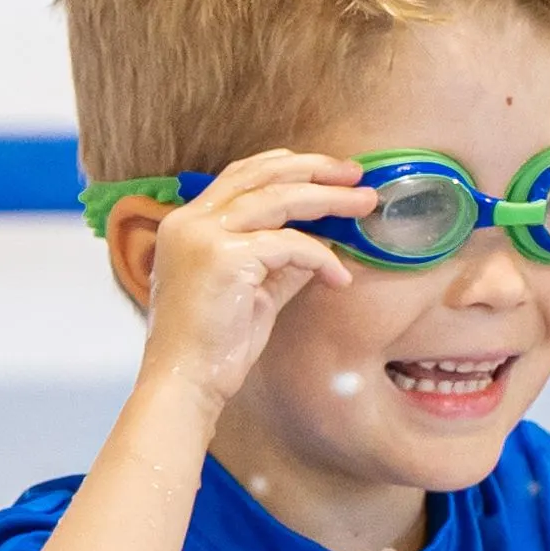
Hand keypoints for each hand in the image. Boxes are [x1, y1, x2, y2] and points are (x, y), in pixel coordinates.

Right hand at [124, 152, 362, 414]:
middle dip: (314, 169)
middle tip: (356, 174)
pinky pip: (289, 245)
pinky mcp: (224, 258)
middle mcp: (190, 221)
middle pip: (261, 174)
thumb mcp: (254, 292)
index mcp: (187, 224)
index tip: (328, 171)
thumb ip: (281, 262)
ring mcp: (204, 236)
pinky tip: (339, 277)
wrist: (185, 384)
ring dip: (328, 199)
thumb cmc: (214, 347)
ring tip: (364, 204)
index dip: (287, 166)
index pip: (241, 176)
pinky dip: (321, 257)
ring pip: (279, 198)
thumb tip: (324, 241)